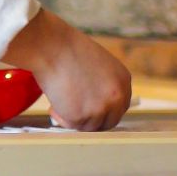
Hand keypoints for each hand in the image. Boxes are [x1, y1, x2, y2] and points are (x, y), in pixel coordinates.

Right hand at [2, 7, 131, 131]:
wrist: (52, 48)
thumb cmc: (68, 51)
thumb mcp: (98, 65)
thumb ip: (103, 84)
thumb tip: (95, 102)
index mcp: (123, 81)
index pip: (120, 107)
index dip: (105, 112)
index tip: (92, 112)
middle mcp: (117, 97)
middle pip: (109, 122)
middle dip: (92, 121)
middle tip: (76, 116)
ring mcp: (100, 108)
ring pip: (89, 127)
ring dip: (74, 120)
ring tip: (59, 103)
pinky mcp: (82, 116)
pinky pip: (71, 126)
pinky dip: (61, 118)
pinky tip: (53, 105)